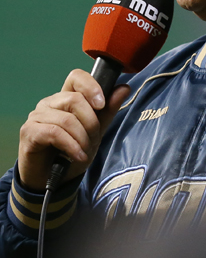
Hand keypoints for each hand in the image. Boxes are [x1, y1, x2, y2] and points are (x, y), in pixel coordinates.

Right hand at [18, 70, 129, 191]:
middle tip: (93, 141)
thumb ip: (108, 111)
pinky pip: (55, 133)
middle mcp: (49, 103)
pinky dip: (71, 146)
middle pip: (75, 99)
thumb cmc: (71, 153)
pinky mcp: (29, 131)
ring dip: (82, 139)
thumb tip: (124, 87)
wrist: (51, 180)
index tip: (101, 104)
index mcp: (65, 98)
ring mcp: (37, 115)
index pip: (76, 77)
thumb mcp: (95, 133)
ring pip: (67, 119)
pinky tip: (77, 156)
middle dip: (91, 123)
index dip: (91, 86)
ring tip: (84, 152)